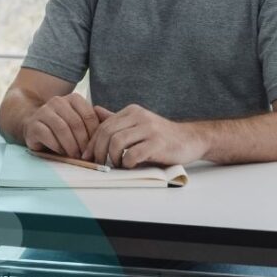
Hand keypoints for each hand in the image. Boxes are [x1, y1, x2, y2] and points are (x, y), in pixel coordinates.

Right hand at [22, 91, 101, 157]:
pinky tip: (61, 153)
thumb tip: (111, 127)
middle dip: (83, 142)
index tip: (96, 147)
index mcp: (73, 99)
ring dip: (71, 146)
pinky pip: (47, 135)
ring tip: (75, 156)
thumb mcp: (79, 122)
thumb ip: (95, 122)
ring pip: (62, 129)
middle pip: (76, 123)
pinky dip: (57, 146)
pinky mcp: (33, 124)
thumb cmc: (63, 127)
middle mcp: (58, 101)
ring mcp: (44, 111)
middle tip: (86, 155)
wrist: (36, 125)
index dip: (94, 133)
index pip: (89, 115)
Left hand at [82, 103, 203, 167]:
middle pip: (107, 133)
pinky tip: (131, 165)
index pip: (103, 125)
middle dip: (98, 151)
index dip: (92, 142)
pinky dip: (127, 163)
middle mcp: (140, 116)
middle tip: (98, 164)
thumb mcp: (137, 124)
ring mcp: (149, 129)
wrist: (189, 139)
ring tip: (117, 165)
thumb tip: (95, 111)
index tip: (88, 156)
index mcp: (132, 111)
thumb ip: (117, 120)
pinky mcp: (158, 143)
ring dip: (113, 158)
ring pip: (117, 142)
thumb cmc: (160, 136)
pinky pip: (133, 154)